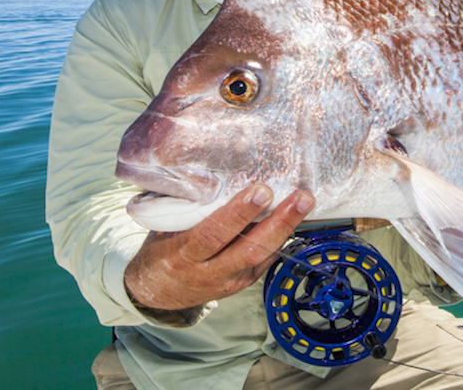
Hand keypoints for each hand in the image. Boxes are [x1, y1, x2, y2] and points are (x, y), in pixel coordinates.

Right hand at [124, 185, 314, 310]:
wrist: (157, 290)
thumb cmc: (162, 249)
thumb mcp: (166, 228)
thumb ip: (188, 207)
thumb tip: (215, 173)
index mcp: (183, 254)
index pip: (214, 234)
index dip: (239, 213)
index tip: (261, 191)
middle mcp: (208, 271)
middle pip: (248, 249)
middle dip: (277, 222)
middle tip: (299, 197)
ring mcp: (229, 280)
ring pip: (263, 256)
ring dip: (287, 228)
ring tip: (304, 203)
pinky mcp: (243, 283)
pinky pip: (267, 260)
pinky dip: (282, 238)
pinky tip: (296, 218)